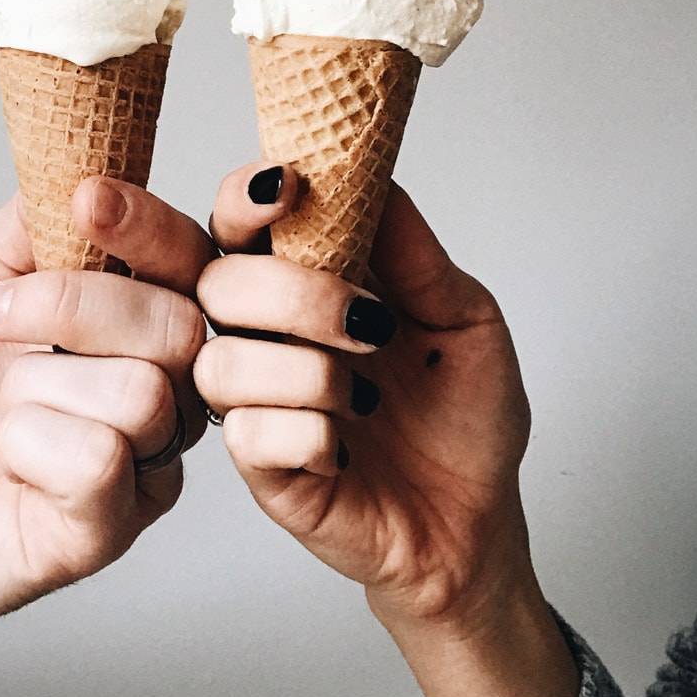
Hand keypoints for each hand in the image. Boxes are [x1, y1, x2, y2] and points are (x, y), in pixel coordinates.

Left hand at [0, 176, 212, 636]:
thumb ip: (34, 219)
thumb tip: (84, 161)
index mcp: (142, 325)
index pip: (193, 262)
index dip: (150, 227)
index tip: (85, 200)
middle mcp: (168, 393)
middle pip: (179, 326)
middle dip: (71, 306)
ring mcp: (148, 466)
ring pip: (142, 393)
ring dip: (35, 388)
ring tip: (2, 411)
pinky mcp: (113, 529)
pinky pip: (101, 460)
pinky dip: (28, 447)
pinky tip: (9, 462)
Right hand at [193, 163, 531, 630]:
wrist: (478, 519)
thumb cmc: (465, 415)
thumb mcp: (465, 319)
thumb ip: (415, 255)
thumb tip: (373, 177)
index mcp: (303, 284)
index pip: (238, 224)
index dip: (244, 200)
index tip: (287, 189)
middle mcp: (265, 337)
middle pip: (218, 283)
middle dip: (295, 294)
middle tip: (371, 320)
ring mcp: (255, 403)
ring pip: (222, 362)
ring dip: (308, 373)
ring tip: (366, 397)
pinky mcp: (261, 469)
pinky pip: (248, 435)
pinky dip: (312, 435)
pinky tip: (349, 449)